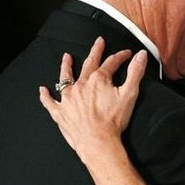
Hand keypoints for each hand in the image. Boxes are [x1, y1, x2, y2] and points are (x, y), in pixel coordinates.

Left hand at [39, 37, 147, 161]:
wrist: (97, 141)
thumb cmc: (113, 121)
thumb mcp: (129, 95)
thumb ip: (135, 73)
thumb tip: (141, 55)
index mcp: (98, 80)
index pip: (111, 63)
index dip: (120, 56)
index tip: (126, 53)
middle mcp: (81, 85)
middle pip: (89, 64)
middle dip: (95, 52)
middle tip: (98, 43)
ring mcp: (68, 98)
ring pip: (65, 78)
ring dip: (66, 67)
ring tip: (66, 57)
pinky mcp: (60, 112)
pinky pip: (50, 102)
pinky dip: (46, 96)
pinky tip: (43, 90)